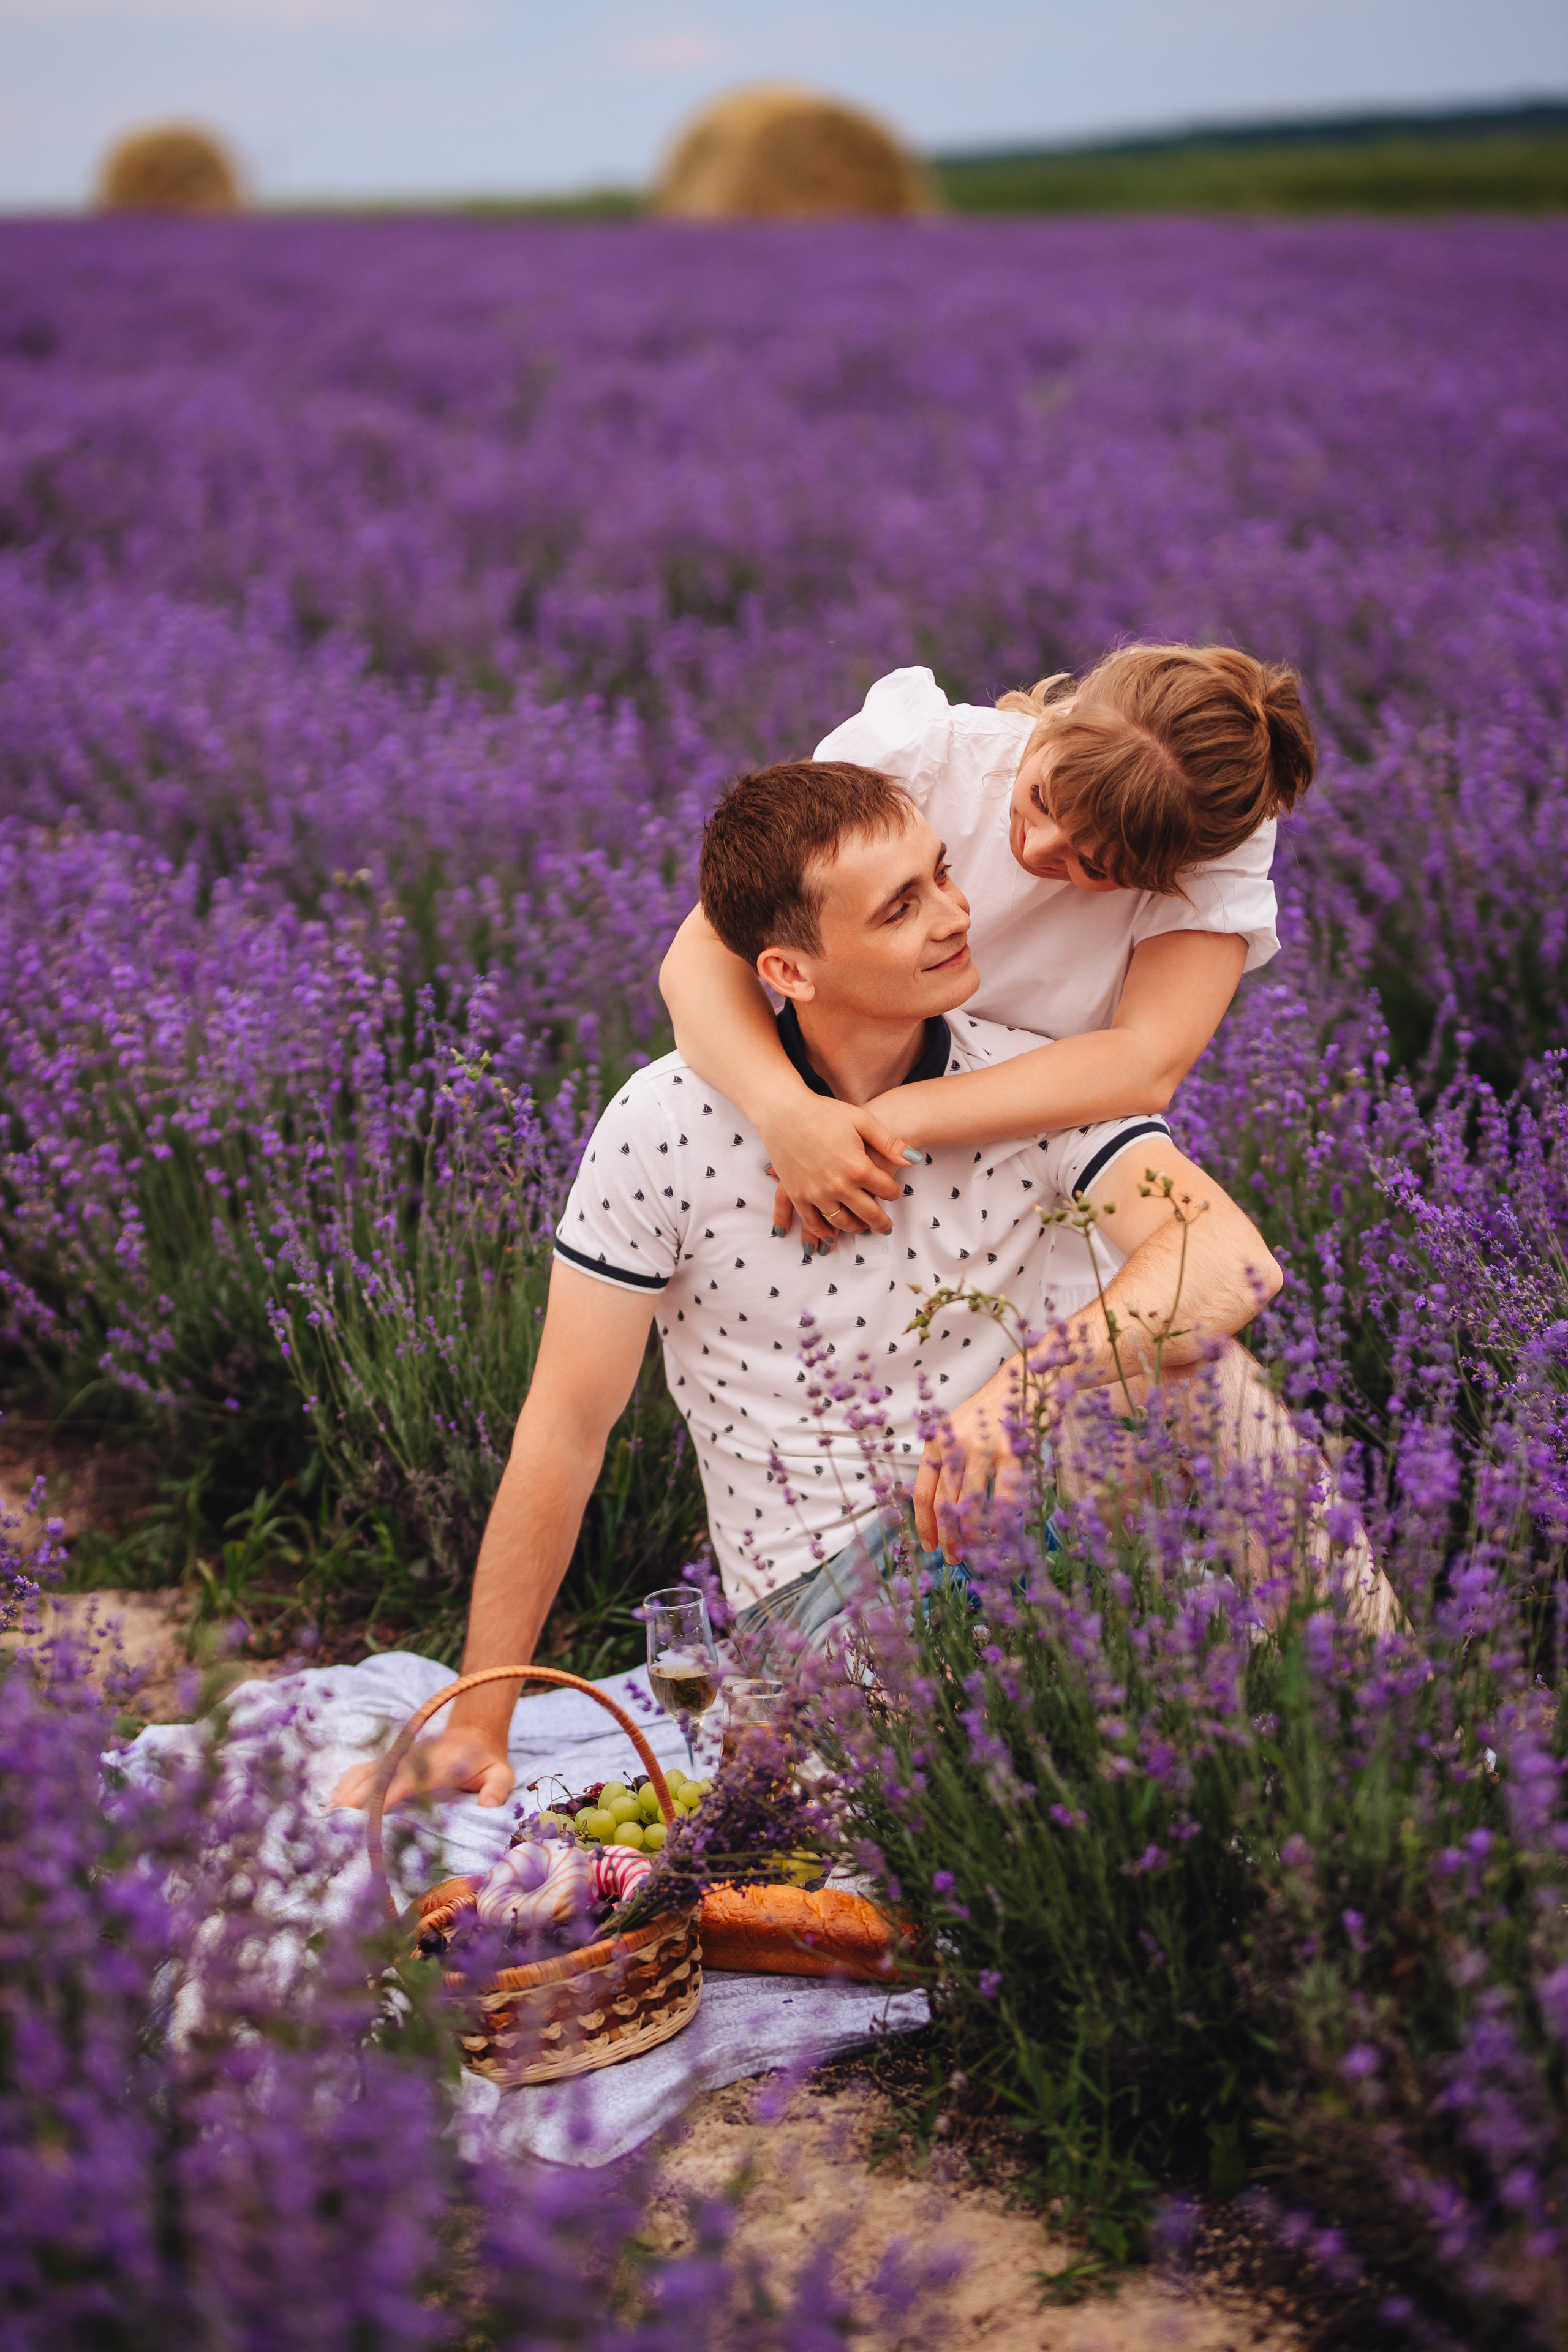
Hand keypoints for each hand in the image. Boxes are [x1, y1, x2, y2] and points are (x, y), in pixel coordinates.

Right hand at [330, 1726, 514, 1811]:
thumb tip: (487, 1806)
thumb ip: (496, 1789)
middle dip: (357, 1800)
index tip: (368, 1814)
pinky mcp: (391, 1759)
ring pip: (366, 1773)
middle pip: (378, 1779)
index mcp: (435, 1767)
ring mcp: (399, 1757)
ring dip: (346, 1793)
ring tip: (325, 1816)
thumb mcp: (502, 1774)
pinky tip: (333, 1800)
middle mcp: (411, 1759)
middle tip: (333, 1823)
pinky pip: (364, 1768)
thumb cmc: (487, 1761)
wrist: (474, 1733)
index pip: (407, 1781)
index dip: (387, 1796)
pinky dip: (347, 1782)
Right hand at [760, 1094, 911, 1245]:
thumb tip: (913, 1160)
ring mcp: (817, 1193)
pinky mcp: (798, 1195)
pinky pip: (813, 1221)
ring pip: (843, 1222)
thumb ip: (889, 1143)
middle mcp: (840, 1186)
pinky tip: (831, 1236)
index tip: (893, 1191)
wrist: (784, 1112)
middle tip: (886, 1227)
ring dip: (855, 1229)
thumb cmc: (824, 1113)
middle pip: (869, 1213)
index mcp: (859, 1167)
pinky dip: (823, 1232)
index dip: (894, 1193)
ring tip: (862, 1229)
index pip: (887, 1191)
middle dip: (881, 1222)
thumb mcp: (862, 1121)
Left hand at [913, 1365, 1029, 1558]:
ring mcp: (982, 1448)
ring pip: (970, 1504)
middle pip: (944, 1503)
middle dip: (947, 1537)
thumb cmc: (992, 1410)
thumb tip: (943, 1506)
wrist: (1026, 1378)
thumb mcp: (959, 1427)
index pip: (922, 1492)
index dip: (923, 1524)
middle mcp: (954, 1445)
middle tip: (953, 1559)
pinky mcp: (1010, 1450)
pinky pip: (1003, 1496)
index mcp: (937, 1441)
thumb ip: (948, 1459)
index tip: (928, 1546)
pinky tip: (1002, 1535)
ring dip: (970, 1535)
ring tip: (974, 1553)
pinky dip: (1002, 1520)